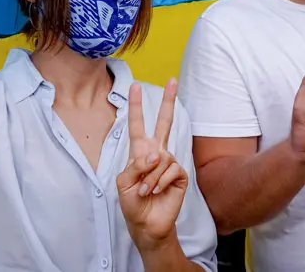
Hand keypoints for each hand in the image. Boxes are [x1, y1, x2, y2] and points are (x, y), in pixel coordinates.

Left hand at [117, 78, 187, 251]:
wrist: (146, 224)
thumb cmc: (132, 203)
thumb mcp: (124, 183)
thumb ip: (136, 165)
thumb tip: (156, 154)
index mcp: (139, 151)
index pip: (137, 124)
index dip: (136, 106)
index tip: (135, 85)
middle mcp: (156, 153)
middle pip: (164, 123)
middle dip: (168, 101)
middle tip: (173, 81)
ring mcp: (169, 163)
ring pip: (161, 157)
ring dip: (150, 177)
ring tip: (145, 191)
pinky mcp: (179, 174)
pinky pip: (170, 169)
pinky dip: (160, 182)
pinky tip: (156, 191)